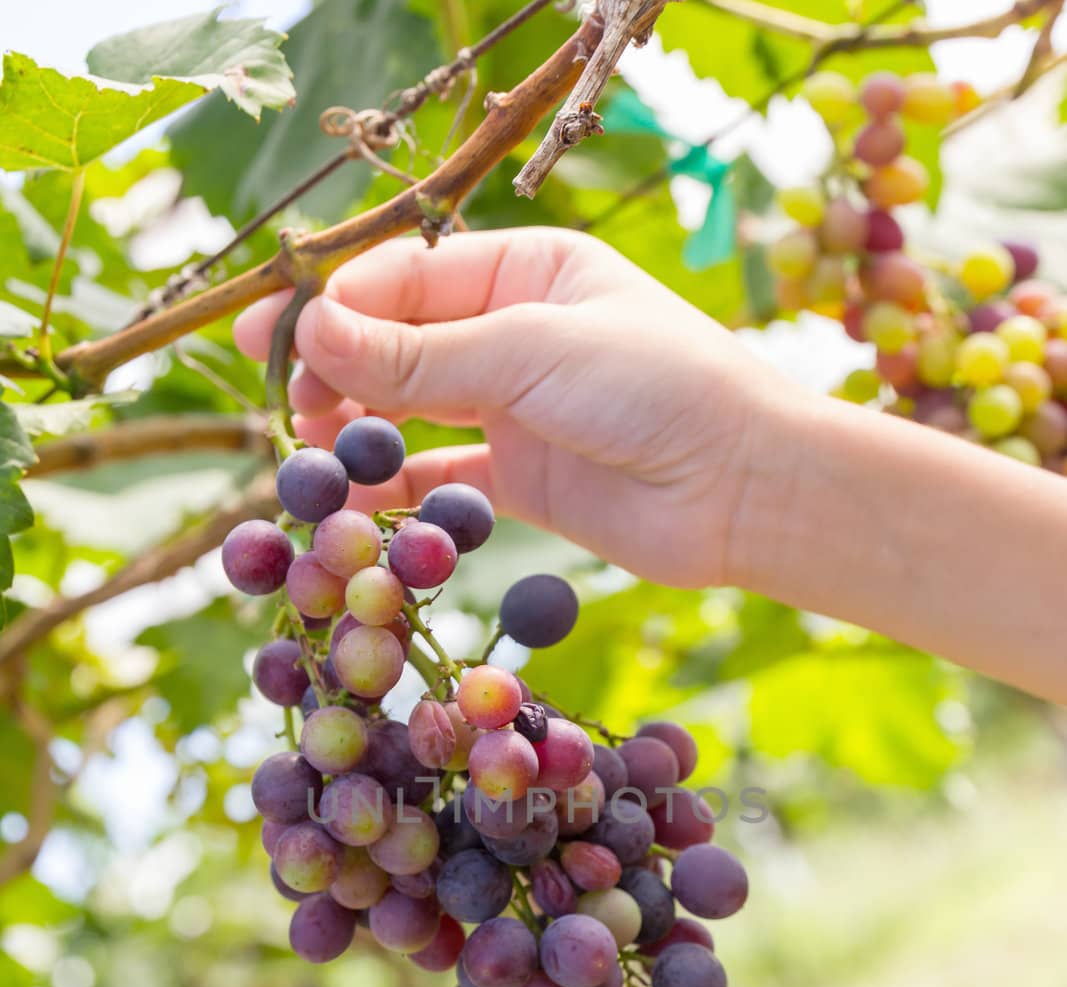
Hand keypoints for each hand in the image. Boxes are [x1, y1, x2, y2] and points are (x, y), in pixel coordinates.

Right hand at [233, 228, 808, 586]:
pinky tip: (356, 506)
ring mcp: (516, 407)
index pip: (404, 276)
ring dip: (357, 431)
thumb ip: (420, 356)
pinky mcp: (524, 479)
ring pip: (410, 411)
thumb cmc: (657, 389)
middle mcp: (514, 333)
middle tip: (280, 405)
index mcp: (524, 269)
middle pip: (398, 343)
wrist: (743, 488)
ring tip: (307, 458)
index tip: (273, 339)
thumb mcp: (531, 353)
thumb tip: (311, 335)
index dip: (333, 306)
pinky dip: (399, 490)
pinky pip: (442, 476)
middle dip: (335, 370)